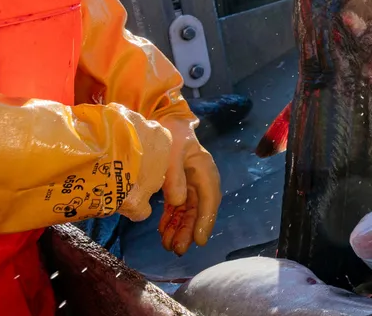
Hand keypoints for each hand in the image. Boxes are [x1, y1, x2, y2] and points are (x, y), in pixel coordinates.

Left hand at [157, 117, 221, 255]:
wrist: (162, 122)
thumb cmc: (169, 134)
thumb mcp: (171, 152)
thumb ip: (174, 176)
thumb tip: (179, 202)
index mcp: (205, 169)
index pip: (209, 199)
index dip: (205, 221)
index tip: (199, 240)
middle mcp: (201, 178)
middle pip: (199, 209)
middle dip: (189, 230)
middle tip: (178, 249)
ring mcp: (190, 182)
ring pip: (189, 211)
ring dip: (180, 228)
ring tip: (168, 245)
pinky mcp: (179, 185)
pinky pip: (178, 206)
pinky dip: (172, 219)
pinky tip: (163, 231)